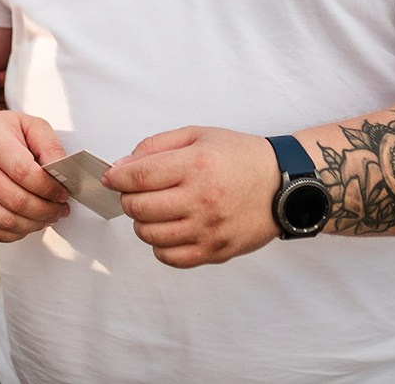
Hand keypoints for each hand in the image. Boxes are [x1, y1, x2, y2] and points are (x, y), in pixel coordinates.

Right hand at [0, 111, 70, 241]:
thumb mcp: (28, 125)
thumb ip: (49, 145)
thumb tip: (61, 171)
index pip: (24, 173)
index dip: (49, 188)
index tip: (62, 192)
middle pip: (17, 202)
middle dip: (47, 210)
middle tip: (60, 208)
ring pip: (6, 221)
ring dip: (34, 224)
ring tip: (47, 217)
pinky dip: (14, 233)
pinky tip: (26, 223)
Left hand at [105, 126, 281, 267]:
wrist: (284, 186)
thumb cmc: (240, 157)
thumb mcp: (198, 136)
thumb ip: (156, 146)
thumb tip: (122, 165)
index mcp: (196, 166)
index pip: (138, 176)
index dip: (116, 177)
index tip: (110, 177)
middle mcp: (201, 200)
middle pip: (139, 207)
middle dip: (127, 198)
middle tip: (135, 192)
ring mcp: (208, 229)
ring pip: (150, 235)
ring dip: (142, 222)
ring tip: (153, 210)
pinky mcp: (216, 251)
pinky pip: (171, 257)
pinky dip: (159, 246)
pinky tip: (168, 230)